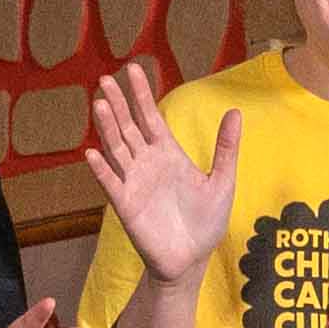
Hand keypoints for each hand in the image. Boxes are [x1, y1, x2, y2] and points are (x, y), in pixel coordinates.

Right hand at [83, 65, 236, 280]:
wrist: (192, 259)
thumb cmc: (206, 222)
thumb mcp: (223, 181)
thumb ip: (226, 148)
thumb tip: (236, 112)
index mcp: (168, 153)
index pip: (150, 117)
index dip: (141, 94)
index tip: (133, 68)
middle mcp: (147, 163)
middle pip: (128, 127)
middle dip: (118, 104)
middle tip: (105, 78)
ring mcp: (134, 183)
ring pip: (117, 149)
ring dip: (107, 128)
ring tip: (99, 104)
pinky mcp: (126, 206)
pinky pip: (111, 184)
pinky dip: (101, 170)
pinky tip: (92, 153)